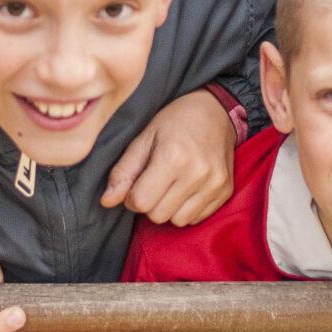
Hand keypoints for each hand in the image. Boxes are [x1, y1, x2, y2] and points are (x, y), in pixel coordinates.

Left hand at [100, 89, 236, 226]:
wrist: (216, 111)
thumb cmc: (175, 121)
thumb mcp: (144, 138)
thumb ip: (124, 171)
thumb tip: (106, 201)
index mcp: (173, 157)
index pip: (141, 202)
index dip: (132, 196)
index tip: (137, 181)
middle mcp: (197, 173)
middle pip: (158, 215)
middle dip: (150, 203)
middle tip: (154, 181)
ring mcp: (215, 184)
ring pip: (178, 221)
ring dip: (168, 208)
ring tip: (171, 185)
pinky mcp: (225, 191)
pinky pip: (196, 218)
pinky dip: (187, 209)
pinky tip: (187, 188)